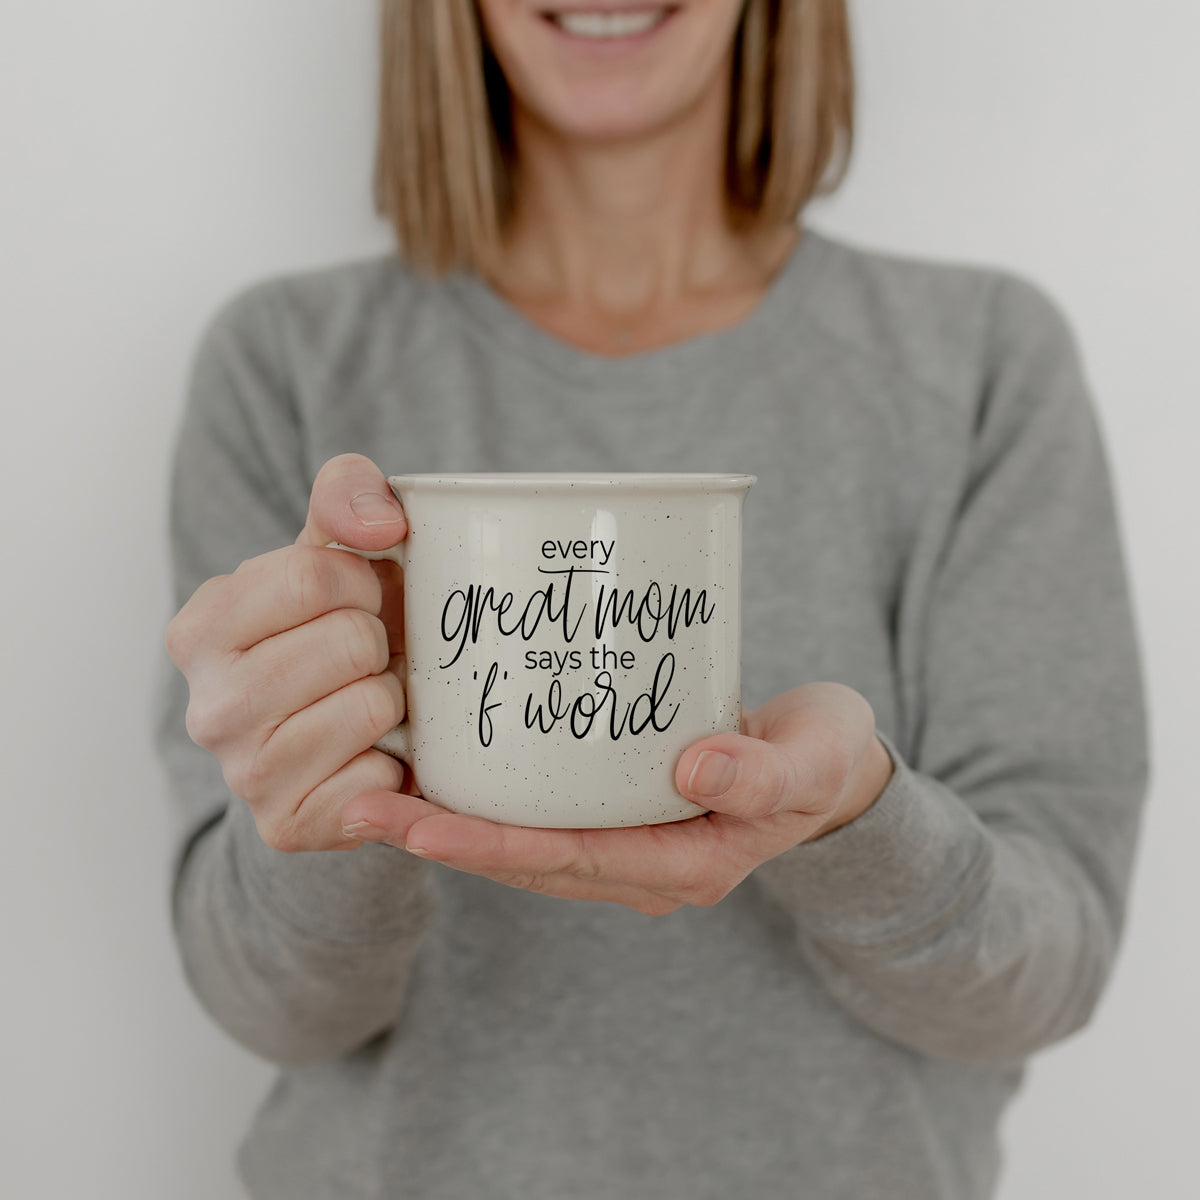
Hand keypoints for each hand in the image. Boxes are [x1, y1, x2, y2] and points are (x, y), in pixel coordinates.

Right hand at [166, 453, 413, 851]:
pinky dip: (397, 763)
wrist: (346, 730)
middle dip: (379, 642)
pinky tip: (372, 754)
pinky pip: (380, 780)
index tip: (356, 600)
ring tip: (369, 700)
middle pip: (351, 642)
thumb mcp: (334, 545)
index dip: (362, 582)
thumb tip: (384, 525)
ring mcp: (244, 774)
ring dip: (393, 699)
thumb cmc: (339, 625)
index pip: (314, 576)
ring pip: (372, 706)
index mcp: (200, 627)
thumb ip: (348, 493)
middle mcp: (208, 706)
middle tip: (365, 659)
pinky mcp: (288, 826)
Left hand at [341, 683, 894, 913]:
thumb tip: (694, 770)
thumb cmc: (824, 761)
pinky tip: (445, 767)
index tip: (420, 825)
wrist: (831, 766)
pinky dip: (490, 802)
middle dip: (445, 840)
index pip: (571, 862)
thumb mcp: (813, 763)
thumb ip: (763, 774)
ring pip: (526, 844)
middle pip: (528, 861)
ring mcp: (628, 845)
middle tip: (364, 809)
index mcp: (685, 865)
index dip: (493, 847)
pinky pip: (543, 816)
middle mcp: (645, 867)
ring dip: (453, 825)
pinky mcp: (619, 811)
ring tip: (377, 796)